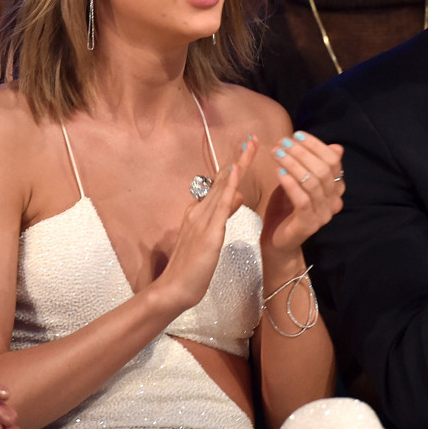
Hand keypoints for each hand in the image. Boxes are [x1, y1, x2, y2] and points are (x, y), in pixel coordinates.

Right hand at [156, 139, 255, 310]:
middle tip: (253, 138)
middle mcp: (199, 210)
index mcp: (199, 212)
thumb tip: (237, 195)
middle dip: (239, 158)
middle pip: (222, 179)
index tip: (246, 149)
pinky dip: (229, 185)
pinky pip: (220, 204)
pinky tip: (236, 171)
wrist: (174, 289)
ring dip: (237, 164)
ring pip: (222, 186)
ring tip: (250, 145)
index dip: (234, 167)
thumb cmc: (192, 268)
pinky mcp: (208, 232)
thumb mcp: (211, 236)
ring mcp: (202, 219)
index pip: (220, 185)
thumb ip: (222, 214)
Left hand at [261, 131, 344, 261]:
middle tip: (283, 143)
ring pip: (313, 183)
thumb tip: (337, 146)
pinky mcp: (309, 224)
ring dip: (293, 164)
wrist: (277, 240)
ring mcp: (323, 214)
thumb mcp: (298, 181)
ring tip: (276, 153)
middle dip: (301, 152)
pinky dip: (290, 183)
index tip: (296, 135)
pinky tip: (278, 172)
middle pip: (323, 170)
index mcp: (335, 189)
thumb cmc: (286, 207)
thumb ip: (313, 165)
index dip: (315, 145)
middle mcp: (334, 201)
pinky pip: (302, 200)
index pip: (332, 161)